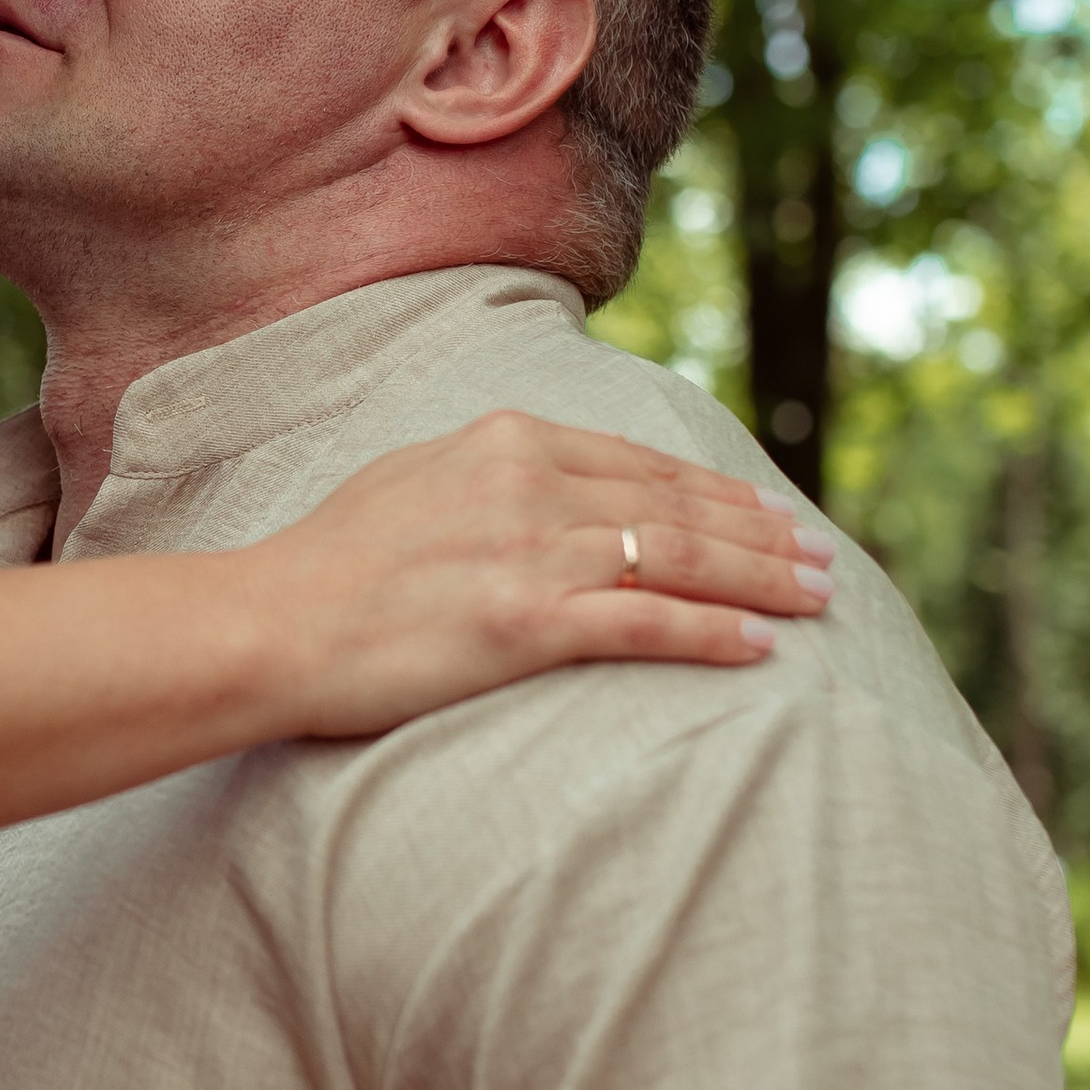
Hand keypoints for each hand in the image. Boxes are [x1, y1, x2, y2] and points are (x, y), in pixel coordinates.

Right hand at [252, 409, 829, 738]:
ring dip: (760, 579)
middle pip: (676, 504)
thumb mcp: (410, 480)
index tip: (765, 510)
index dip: (714, 488)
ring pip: (678, 557)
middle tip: (820, 555)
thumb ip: (484, 473)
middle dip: (759, 532)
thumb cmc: (325, 565)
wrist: (269, 624)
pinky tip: (761, 649)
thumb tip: (531, 476)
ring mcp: (532, 551)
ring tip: (816, 597)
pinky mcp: (528, 622)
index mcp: (505, 440)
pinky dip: (713, 634)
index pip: (638, 462)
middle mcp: (530, 483)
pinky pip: (648, 623)